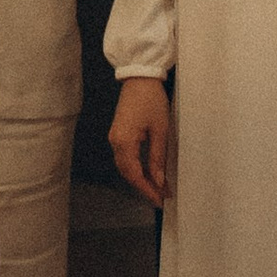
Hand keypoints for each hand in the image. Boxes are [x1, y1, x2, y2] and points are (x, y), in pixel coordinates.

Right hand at [110, 77, 172, 210]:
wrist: (140, 78)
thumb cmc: (151, 99)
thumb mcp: (160, 130)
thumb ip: (157, 157)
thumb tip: (158, 180)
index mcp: (124, 141)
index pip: (134, 174)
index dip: (147, 189)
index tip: (159, 199)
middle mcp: (115, 141)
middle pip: (127, 173)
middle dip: (144, 186)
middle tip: (160, 197)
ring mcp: (115, 137)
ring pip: (125, 166)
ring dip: (140, 178)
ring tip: (157, 187)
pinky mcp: (119, 133)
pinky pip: (126, 156)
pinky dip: (137, 167)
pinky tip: (149, 171)